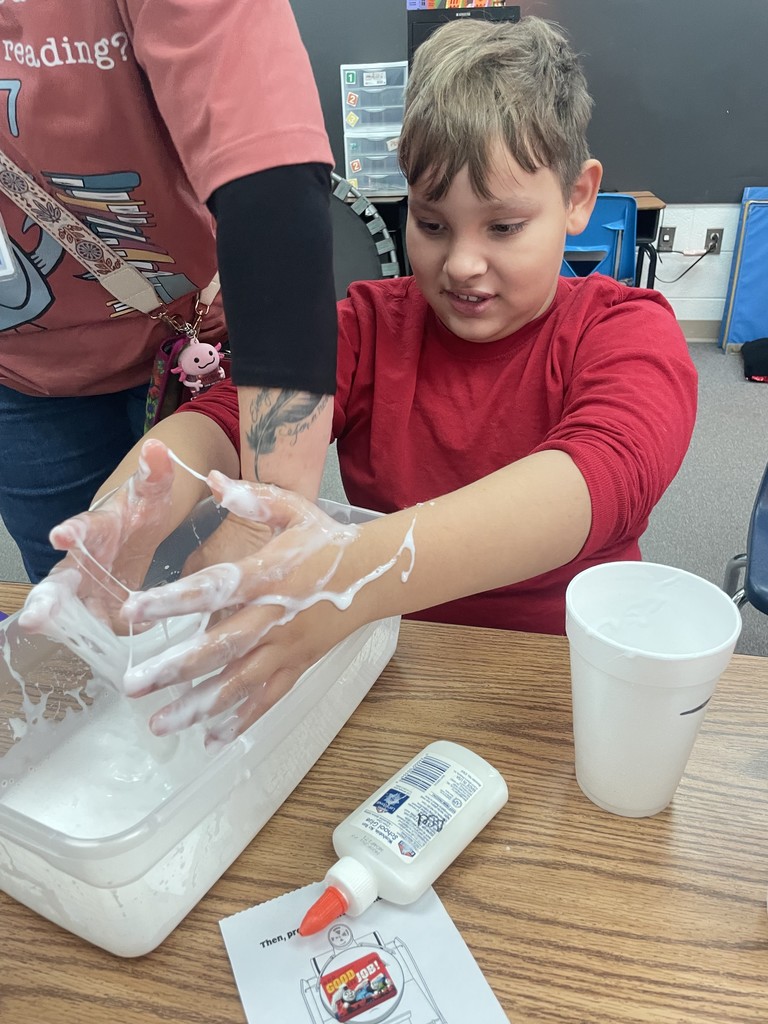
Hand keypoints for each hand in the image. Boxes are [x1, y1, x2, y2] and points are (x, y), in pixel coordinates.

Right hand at [19, 439, 176, 636]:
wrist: (134, 535)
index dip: (71, 532)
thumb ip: (155, 474)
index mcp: (94, 530)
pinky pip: (98, 629)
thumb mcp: (152, 494)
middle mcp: (81, 563)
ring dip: (68, 630)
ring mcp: (87, 591)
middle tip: (34, 618)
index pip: (79, 529)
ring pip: (69, 614)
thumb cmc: (137, 512)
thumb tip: (156, 447)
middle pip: (58, 584)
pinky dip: (108, 637)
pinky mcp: (99, 611)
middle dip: (46, 601)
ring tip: (66, 645)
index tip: (61, 535)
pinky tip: (124, 644)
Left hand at [119, 473, 369, 748]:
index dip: (174, 601)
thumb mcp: (294, 509)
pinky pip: (268, 698)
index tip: (135, 611)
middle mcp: (274, 617)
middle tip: (133, 685)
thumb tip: (211, 479)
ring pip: (239, 682)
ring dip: (199, 706)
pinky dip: (242, 720)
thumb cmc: (327, 541)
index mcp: (267, 575)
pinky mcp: (298, 666)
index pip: (214, 589)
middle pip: (220, 647)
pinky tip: (211, 740)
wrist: (377, 575)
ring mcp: (287, 647)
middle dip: (175, 669)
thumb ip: (253, 497)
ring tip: (160, 725)